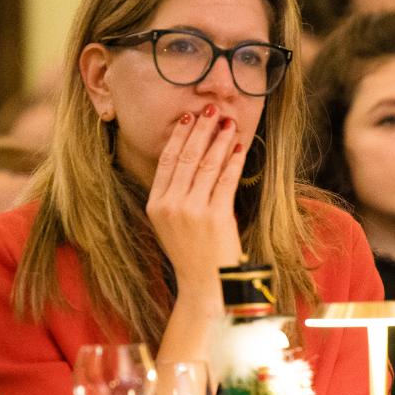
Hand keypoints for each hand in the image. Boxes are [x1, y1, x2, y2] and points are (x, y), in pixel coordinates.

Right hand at [146, 105, 246, 289]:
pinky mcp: (215, 216)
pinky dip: (233, 161)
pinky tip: (239, 147)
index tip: (188, 118)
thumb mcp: (170, 223)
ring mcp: (192, 210)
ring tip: (228, 123)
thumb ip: (173, 194)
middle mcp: (171, 205)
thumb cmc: (192, 252)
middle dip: (200, 130)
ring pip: (207, 165)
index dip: (179, 136)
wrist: (206, 284)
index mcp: (156, 204)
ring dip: (219, 140)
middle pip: (186, 157)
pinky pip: (225, 180)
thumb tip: (188, 158)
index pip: (167, 161)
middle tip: (210, 110)